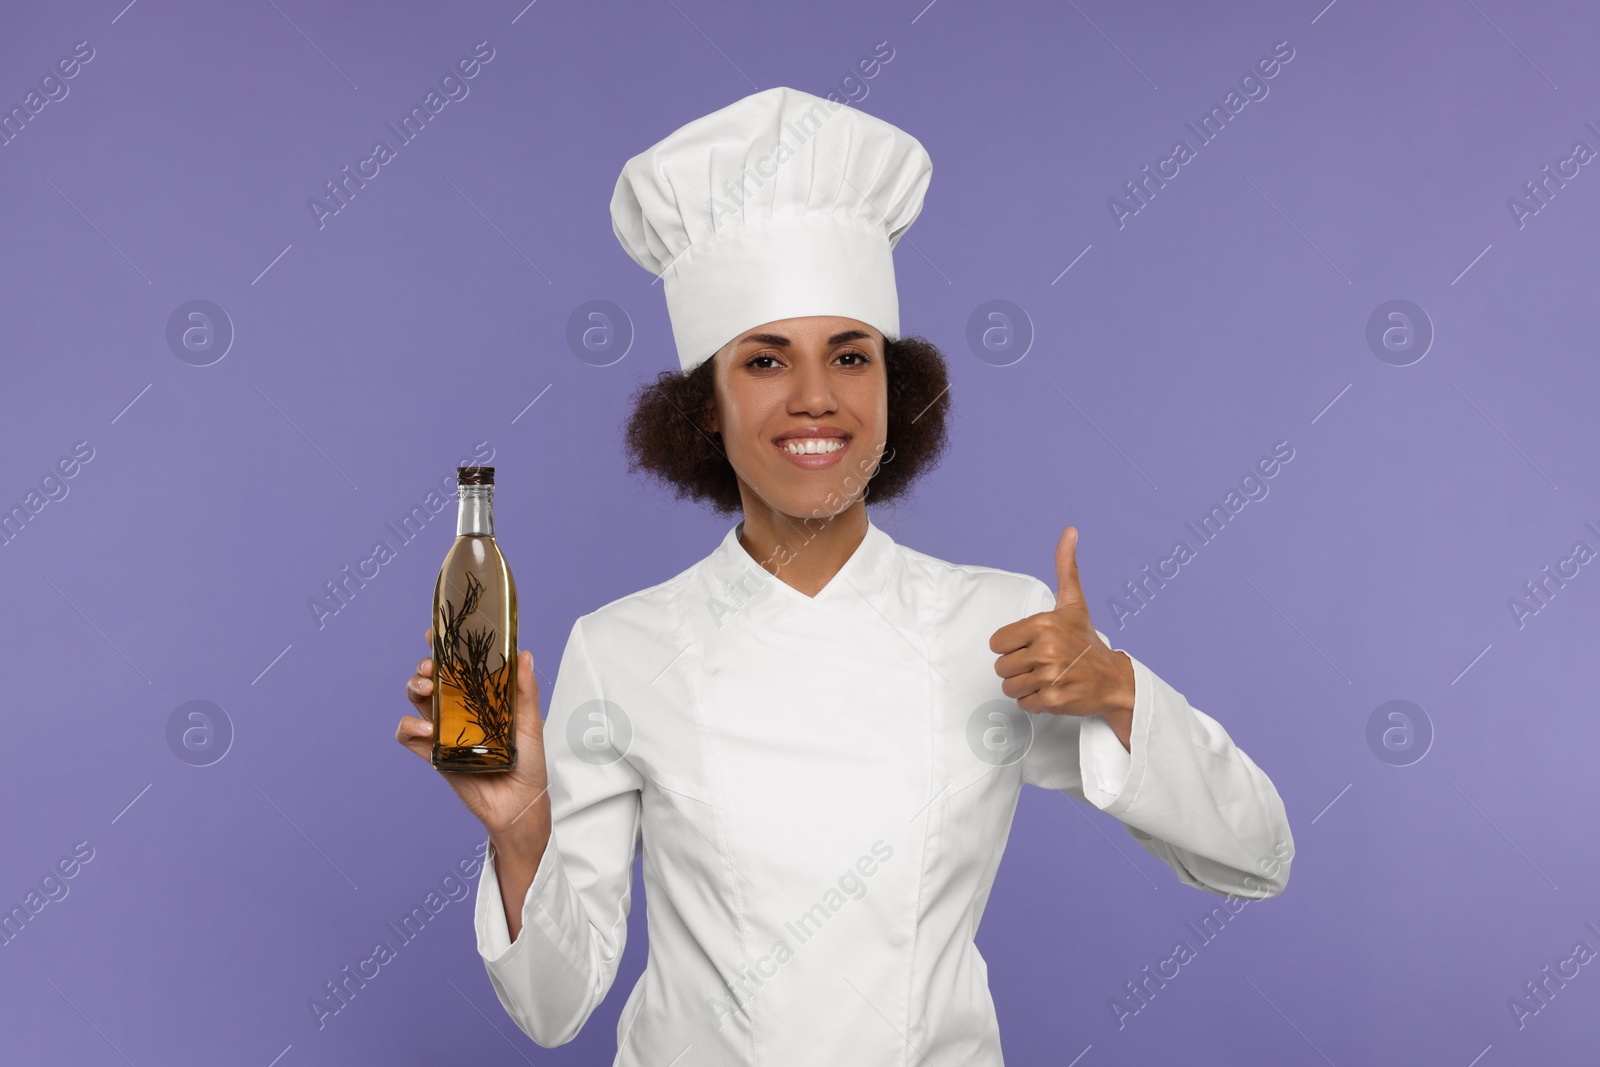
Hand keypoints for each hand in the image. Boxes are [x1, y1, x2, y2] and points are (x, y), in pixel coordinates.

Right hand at [396, 627, 551, 842]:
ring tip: (428, 691)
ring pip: (416, 700)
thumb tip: (524, 654)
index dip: (444, 648)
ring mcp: (444, 731)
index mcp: (480, 698)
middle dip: (426, 666)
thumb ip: (524, 691)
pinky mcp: (433, 754)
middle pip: (431, 678)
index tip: (436, 633)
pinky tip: (428, 731)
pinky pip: (407, 736)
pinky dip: (410, 728)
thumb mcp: (530, 724)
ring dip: (415, 689)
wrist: (519, 805)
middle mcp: (459, 710)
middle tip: (432, 667)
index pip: (458, 666)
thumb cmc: (528, 764)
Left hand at [990, 526, 1134, 720]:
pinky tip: (1052, 690)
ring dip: (1024, 686)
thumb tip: (1070, 531)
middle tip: (1041, 664)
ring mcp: (1050, 676)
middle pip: (1001, 666)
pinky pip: (1023, 703)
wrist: (1114, 679)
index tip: (1031, 646)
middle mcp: (1046, 649)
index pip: (996, 643)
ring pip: (1009, 686)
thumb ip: (1066, 567)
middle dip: (1017, 668)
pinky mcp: (1053, 699)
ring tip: (1046, 677)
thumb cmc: (1087, 641)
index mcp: (1043, 624)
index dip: (1011, 647)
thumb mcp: (1074, 603)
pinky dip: (1034, 701)